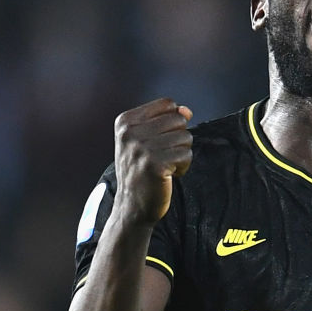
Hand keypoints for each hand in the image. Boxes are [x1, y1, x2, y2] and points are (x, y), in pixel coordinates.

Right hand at [113, 98, 192, 223]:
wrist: (131, 206)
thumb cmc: (142, 170)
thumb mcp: (146, 139)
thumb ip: (166, 120)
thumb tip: (186, 111)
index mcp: (125, 121)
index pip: (167, 104)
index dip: (172, 122)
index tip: (158, 140)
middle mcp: (130, 132)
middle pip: (178, 119)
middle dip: (178, 139)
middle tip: (163, 155)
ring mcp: (142, 148)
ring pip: (185, 137)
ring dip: (181, 154)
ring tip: (165, 166)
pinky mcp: (156, 164)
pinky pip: (186, 154)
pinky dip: (183, 166)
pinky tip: (168, 175)